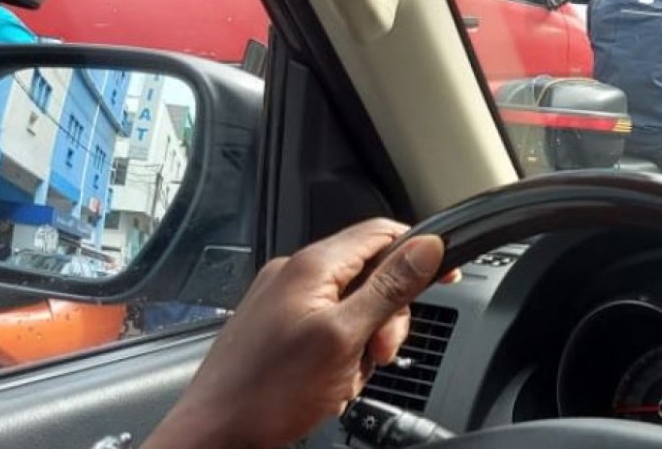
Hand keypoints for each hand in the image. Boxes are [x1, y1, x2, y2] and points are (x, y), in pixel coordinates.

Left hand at [142, 219, 457, 448]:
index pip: (382, 234)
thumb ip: (389, 288)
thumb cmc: (267, 393)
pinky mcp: (277, 330)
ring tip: (343, 378)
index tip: (447, 276)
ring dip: (362, 345)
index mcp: (312, 266)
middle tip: (378, 353)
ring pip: (352, 309)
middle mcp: (294, 275)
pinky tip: (328, 384)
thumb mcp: (344, 337)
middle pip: (371, 276)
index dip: (419, 252)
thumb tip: (427, 246)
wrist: (214, 436)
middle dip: (386, 318)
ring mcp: (283, 303)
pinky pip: (328, 331)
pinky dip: (340, 356)